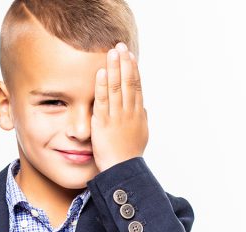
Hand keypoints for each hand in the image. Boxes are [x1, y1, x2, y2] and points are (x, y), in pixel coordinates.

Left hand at [91, 42, 148, 171]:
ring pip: (117, 88)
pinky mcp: (103, 123)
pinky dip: (102, 86)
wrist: (122, 170)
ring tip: (112, 52)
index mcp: (138, 114)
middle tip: (120, 46)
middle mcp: (129, 112)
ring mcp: (116, 117)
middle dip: (124, 63)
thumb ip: (141, 119)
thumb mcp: (141, 135)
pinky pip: (103, 101)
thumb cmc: (130, 155)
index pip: (136, 86)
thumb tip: (143, 108)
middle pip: (128, 82)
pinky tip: (102, 72)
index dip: (133, 69)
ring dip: (115, 68)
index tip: (130, 55)